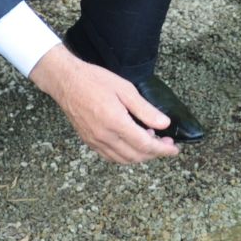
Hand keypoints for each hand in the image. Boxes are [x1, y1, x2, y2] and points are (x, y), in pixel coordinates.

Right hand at [30, 46, 178, 163]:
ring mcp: (95, 141)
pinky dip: (125, 156)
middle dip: (154, 153)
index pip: (145, 145)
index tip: (174, 149)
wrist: (66, 81)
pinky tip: (131, 144)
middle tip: (165, 143)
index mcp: (115, 122)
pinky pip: (110, 157)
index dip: (162, 150)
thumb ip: (145, 109)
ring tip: (150, 142)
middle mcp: (104, 136)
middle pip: (136, 156)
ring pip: (123, 160)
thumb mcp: (125, 89)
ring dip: (140, 156)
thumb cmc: (94, 80)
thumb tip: (164, 124)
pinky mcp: (89, 141)